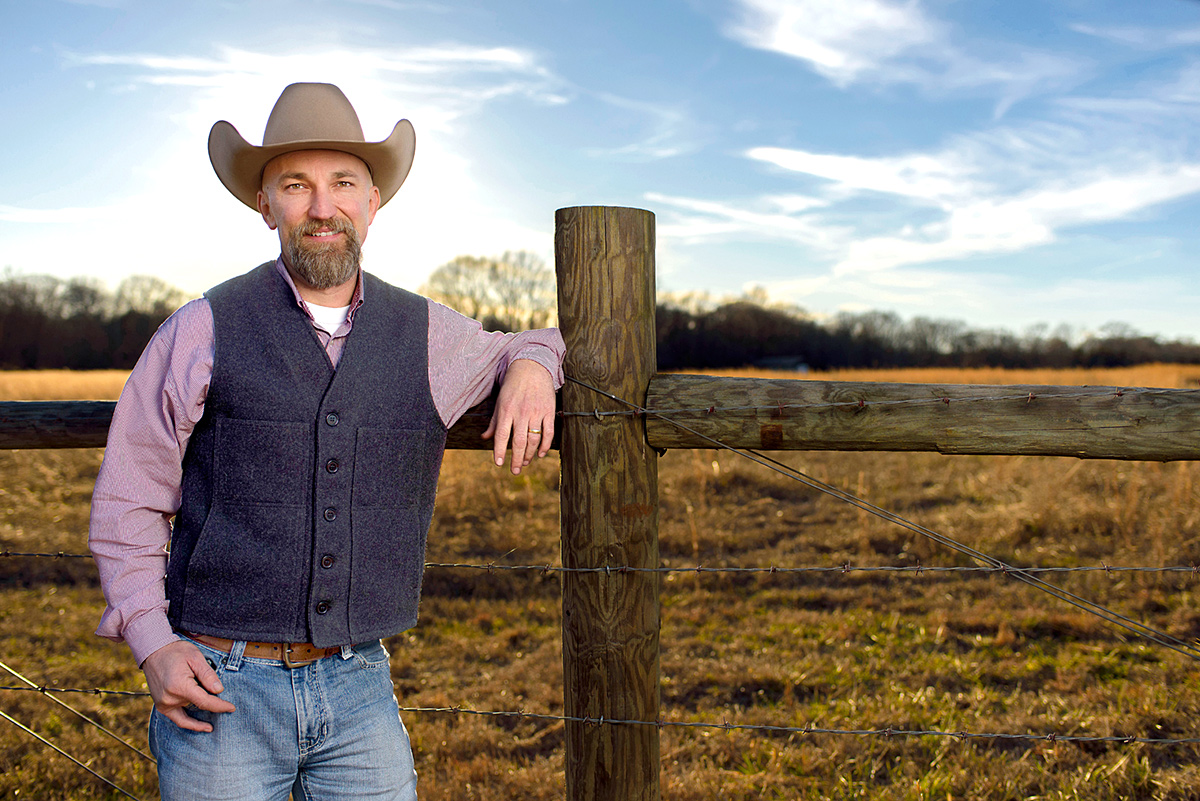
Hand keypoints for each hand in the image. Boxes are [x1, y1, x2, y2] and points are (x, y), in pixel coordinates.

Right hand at [141, 640, 235, 731]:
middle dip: (212, 706)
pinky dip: (190, 723)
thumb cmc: (175, 652)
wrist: (154, 651)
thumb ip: (207, 674)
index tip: (231, 708)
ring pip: (189, 715)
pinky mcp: (161, 706)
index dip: (220, 706)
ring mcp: (164, 704)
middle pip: (198, 707)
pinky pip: (178, 719)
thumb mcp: (195, 657)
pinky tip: (202, 726)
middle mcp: (170, 699)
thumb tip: (219, 690)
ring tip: (215, 720)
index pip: (205, 702)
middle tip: (226, 707)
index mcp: (180, 687)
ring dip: (202, 717)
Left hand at [482, 359, 555, 474]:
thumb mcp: (500, 401)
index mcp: (506, 410)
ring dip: (530, 455)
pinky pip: (548, 432)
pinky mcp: (549, 411)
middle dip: (517, 459)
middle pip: (519, 442)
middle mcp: (521, 412)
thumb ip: (493, 422)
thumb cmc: (513, 386)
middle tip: (515, 471)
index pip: (502, 435)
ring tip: (526, 462)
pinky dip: (545, 445)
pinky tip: (541, 454)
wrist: (532, 367)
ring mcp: (536, 412)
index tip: (499, 464)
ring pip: (534, 440)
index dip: (500, 451)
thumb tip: (484, 438)